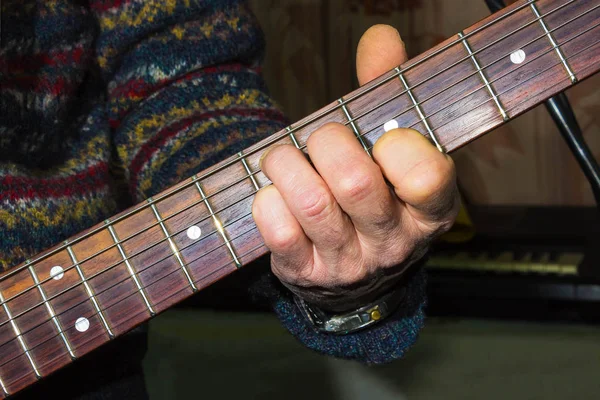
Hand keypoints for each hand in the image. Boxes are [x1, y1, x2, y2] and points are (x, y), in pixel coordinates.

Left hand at [252, 25, 459, 311]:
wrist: (354, 274)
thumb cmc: (374, 195)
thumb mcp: (391, 150)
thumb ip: (388, 92)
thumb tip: (379, 36)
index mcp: (429, 209)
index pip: (427, 177)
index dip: (399, 147)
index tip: (382, 139)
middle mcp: (394, 242)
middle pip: (356, 182)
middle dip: (326, 143)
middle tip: (319, 138)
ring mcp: (351, 264)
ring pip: (312, 203)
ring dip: (286, 164)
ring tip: (283, 158)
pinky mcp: (308, 275)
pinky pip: (279, 232)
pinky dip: (267, 201)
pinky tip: (273, 194)